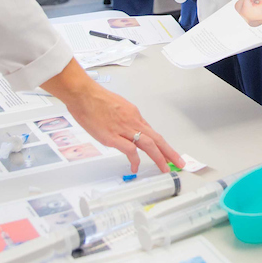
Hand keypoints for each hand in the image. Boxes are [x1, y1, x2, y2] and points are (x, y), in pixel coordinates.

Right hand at [40, 61, 183, 173]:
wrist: (83, 94)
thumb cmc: (94, 98)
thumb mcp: (115, 106)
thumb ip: (122, 118)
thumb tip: (124, 128)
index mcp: (133, 114)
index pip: (152, 132)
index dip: (162, 144)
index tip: (168, 152)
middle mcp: (132, 121)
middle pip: (156, 139)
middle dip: (169, 152)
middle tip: (178, 162)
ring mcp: (123, 129)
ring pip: (148, 144)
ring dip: (159, 157)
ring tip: (165, 168)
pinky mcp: (112, 137)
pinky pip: (129, 150)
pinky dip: (135, 160)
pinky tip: (135, 167)